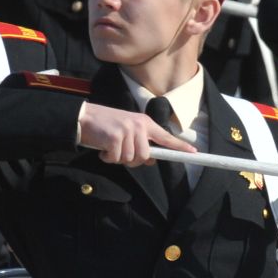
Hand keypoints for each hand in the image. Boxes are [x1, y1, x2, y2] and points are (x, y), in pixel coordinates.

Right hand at [76, 102, 195, 166]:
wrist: (84, 117)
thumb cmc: (106, 126)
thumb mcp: (127, 131)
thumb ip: (140, 143)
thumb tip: (150, 160)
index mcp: (145, 123)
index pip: (166, 137)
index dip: (179, 146)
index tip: (193, 152)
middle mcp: (139, 126)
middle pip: (145, 156)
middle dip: (132, 160)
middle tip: (119, 153)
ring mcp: (127, 130)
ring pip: (130, 159)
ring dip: (118, 158)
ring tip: (110, 148)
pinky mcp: (115, 137)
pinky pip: (116, 158)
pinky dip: (107, 158)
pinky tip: (103, 149)